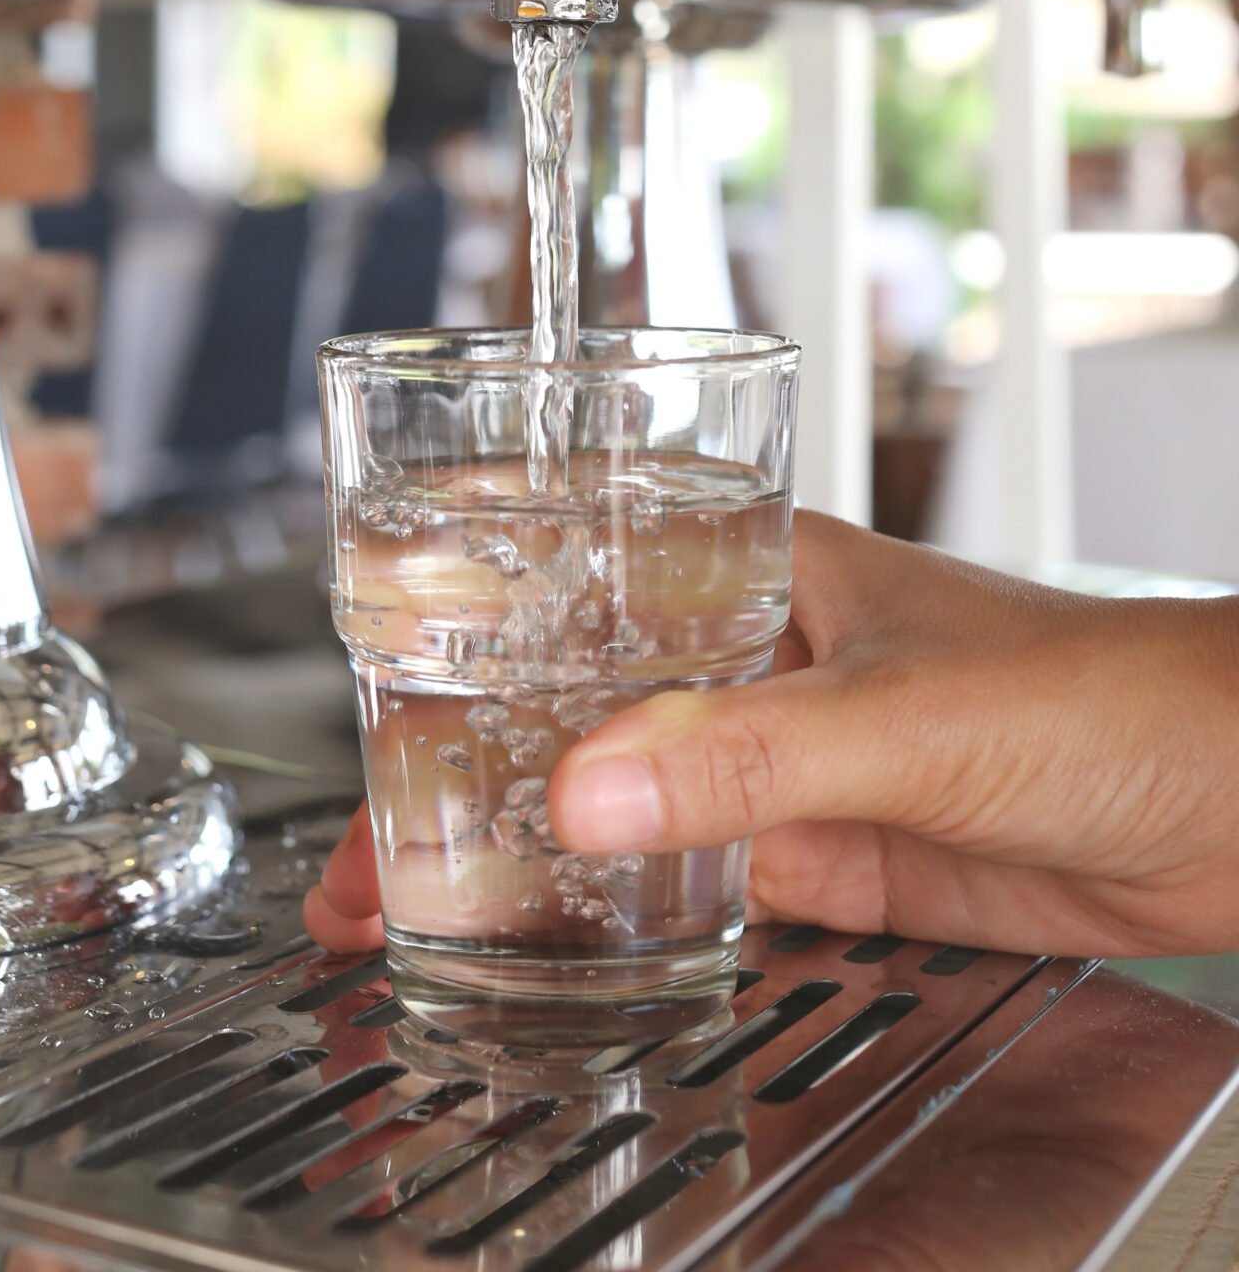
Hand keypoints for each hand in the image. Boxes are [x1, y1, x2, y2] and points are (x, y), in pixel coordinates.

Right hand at [307, 513, 1238, 960]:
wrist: (1228, 802)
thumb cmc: (1106, 690)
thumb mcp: (900, 715)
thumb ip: (745, 756)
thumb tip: (586, 788)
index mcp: (760, 575)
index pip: (580, 586)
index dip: (468, 634)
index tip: (372, 691)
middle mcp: (758, 664)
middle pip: (578, 712)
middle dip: (468, 771)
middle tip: (370, 849)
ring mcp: (787, 768)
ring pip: (623, 808)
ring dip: (531, 854)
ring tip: (423, 909)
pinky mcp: (826, 861)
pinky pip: (693, 889)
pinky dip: (617, 918)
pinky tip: (555, 948)